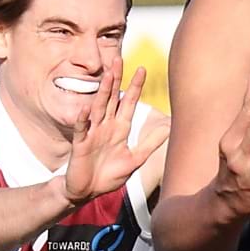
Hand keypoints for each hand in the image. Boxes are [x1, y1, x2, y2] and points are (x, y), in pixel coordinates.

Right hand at [63, 60, 169, 207]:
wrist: (87, 192)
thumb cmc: (109, 175)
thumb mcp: (134, 160)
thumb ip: (150, 144)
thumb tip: (169, 128)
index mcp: (119, 129)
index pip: (128, 103)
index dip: (134, 87)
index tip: (142, 69)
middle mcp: (105, 127)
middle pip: (111, 98)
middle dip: (116, 79)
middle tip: (119, 58)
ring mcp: (92, 134)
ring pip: (98, 108)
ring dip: (102, 92)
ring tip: (107, 75)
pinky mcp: (80, 145)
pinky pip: (82, 130)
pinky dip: (84, 120)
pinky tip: (87, 109)